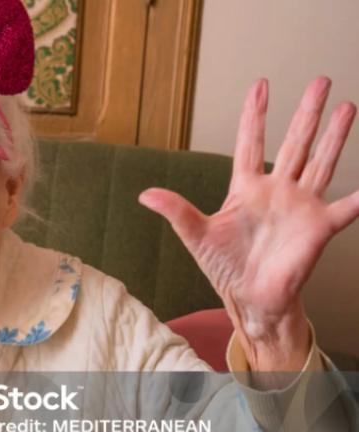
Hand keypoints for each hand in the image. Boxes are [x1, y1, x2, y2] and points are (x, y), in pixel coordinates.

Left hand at [140, 78, 357, 372]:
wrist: (250, 299)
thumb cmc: (224, 266)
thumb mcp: (197, 235)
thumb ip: (176, 211)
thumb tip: (144, 195)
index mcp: (246, 189)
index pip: (251, 143)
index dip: (256, 115)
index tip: (261, 86)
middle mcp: (277, 191)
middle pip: (295, 143)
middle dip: (307, 113)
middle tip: (321, 81)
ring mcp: (300, 206)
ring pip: (321, 163)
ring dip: (334, 137)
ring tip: (347, 107)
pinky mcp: (318, 228)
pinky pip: (346, 207)